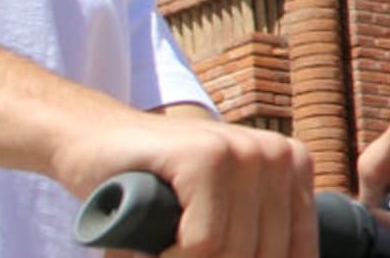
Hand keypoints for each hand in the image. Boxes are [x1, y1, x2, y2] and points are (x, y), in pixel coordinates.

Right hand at [55, 108, 318, 257]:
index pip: (296, 253)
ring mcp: (242, 150)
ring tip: (163, 248)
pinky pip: (204, 243)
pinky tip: (151, 246)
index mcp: (294, 165)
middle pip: (263, 255)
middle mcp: (278, 154)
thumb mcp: (224, 208)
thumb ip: (255, 232)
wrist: (93, 143)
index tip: (207, 256)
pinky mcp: (203, 157)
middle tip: (174, 252)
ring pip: (233, 252)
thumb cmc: (157, 187)